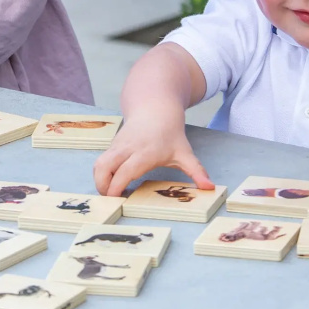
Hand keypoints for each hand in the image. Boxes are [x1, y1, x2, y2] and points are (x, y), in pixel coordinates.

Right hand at [93, 115, 213, 196]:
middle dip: (102, 187)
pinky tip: (113, 183)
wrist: (154, 108)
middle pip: (103, 167)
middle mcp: (127, 149)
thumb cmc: (170, 132)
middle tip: (112, 201)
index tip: (120, 201)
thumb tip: (210, 187)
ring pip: (98, 164)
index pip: (125, 171)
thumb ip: (196, 171)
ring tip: (112, 193)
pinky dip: (102, 174)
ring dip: (99, 181)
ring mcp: (117, 146)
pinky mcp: (112, 145)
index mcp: (144, 153)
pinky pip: (101, 161)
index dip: (117, 187)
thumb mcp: (185, 152)